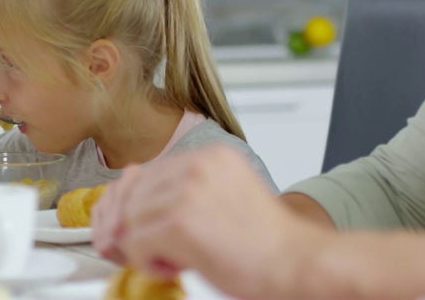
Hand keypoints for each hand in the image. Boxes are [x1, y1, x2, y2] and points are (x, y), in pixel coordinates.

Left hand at [92, 144, 325, 297]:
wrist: (297, 262)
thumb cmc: (264, 240)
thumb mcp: (221, 199)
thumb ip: (182, 191)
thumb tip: (131, 198)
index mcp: (209, 157)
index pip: (147, 174)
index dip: (132, 205)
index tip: (132, 227)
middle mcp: (197, 166)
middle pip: (132, 194)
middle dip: (127, 225)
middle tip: (137, 249)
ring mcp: (188, 192)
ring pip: (129, 219)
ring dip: (141, 246)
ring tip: (170, 259)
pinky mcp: (180, 223)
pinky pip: (135, 243)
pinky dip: (147, 262)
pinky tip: (175, 266)